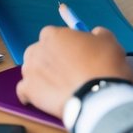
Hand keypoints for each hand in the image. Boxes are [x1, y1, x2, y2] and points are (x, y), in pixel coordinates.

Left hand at [15, 26, 132, 119]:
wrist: (99, 96)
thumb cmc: (104, 66)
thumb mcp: (108, 41)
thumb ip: (97, 34)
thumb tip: (94, 35)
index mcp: (53, 35)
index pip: (54, 36)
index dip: (65, 46)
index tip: (75, 55)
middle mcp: (37, 49)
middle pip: (40, 52)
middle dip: (50, 60)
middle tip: (67, 71)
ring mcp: (30, 71)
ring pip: (31, 70)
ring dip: (41, 75)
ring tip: (58, 86)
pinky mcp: (28, 91)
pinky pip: (24, 91)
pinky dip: (31, 94)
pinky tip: (42, 97)